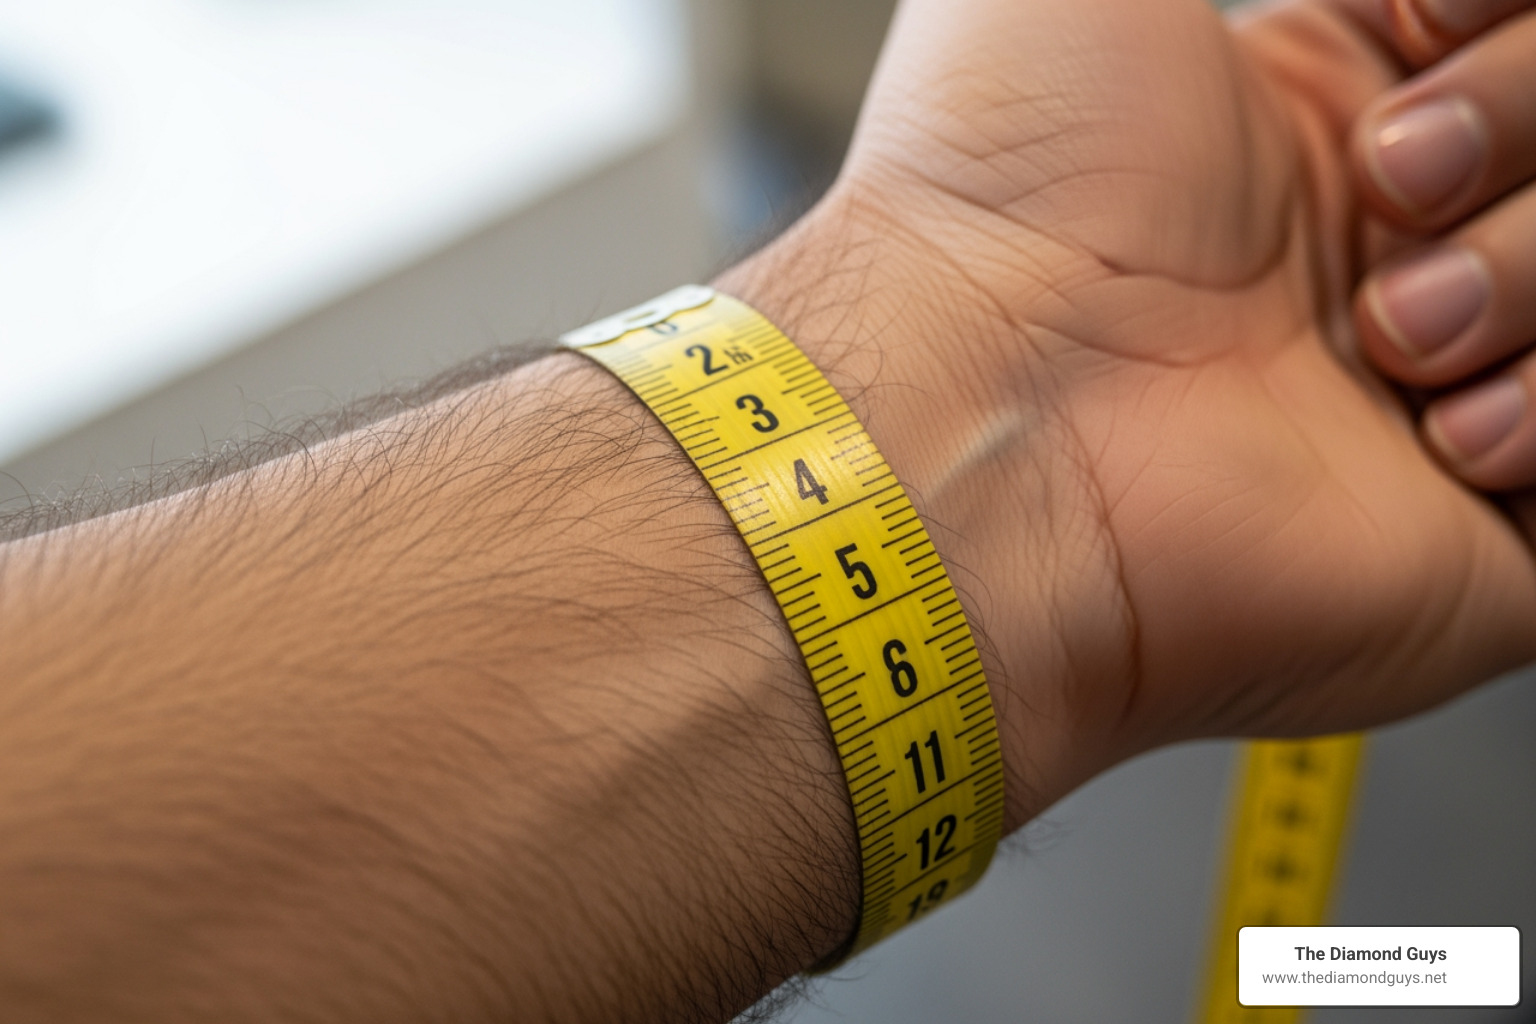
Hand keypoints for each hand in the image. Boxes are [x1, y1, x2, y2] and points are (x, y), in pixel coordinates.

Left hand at [721, 0, 1535, 821]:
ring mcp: (1446, 383)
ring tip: (1381, 333)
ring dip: (1523, 271)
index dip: (1493, 14)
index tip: (1418, 16)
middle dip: (1517, 115)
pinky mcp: (1489, 527)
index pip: (1510, 25)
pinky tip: (1431, 433)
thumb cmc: (1003, 193)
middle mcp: (1396, 244)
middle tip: (1387, 182)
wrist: (984, 417)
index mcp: (1333, 112)